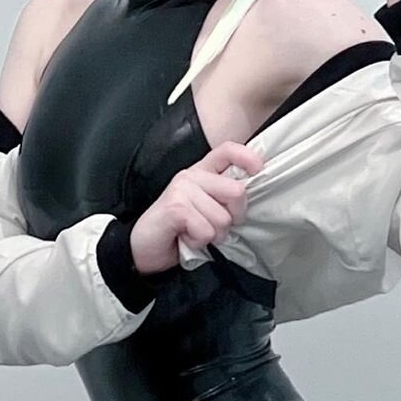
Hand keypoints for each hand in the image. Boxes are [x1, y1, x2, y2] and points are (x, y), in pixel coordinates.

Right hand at [130, 142, 264, 274]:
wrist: (142, 250)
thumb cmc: (177, 231)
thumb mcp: (204, 210)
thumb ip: (222, 199)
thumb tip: (247, 198)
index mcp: (200, 172)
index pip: (226, 150)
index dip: (247, 157)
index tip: (258, 169)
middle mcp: (191, 176)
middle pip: (236, 191)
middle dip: (232, 217)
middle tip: (214, 227)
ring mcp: (182, 189)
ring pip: (222, 217)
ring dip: (213, 235)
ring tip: (193, 232)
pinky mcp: (176, 207)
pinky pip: (206, 230)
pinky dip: (199, 241)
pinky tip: (184, 237)